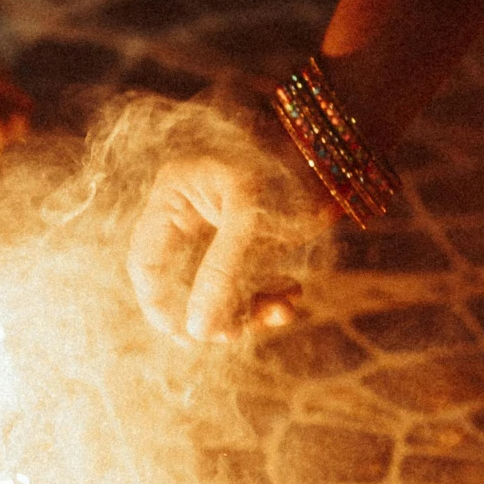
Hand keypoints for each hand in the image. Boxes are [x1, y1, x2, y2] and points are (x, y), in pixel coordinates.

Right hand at [128, 147, 331, 341]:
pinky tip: (291, 296)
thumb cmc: (287, 165)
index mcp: (173, 195)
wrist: (337, 147)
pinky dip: (268, 294)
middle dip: (216, 311)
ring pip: (219, 288)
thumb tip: (197, 331)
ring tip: (283, 311)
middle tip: (241, 333)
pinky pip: (247, 280)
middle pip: (184, 281)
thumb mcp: (250, 219)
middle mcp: (190, 213)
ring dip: (249, 308)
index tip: (186, 337)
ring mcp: (219, 227)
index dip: (159, 304)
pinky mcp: (250, 239)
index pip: (146, 261)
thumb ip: (221, 274)